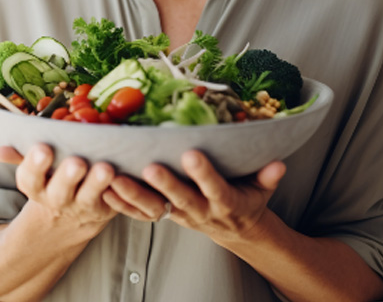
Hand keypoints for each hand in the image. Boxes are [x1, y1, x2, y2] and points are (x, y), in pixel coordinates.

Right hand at [0, 144, 117, 231]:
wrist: (68, 222)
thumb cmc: (51, 182)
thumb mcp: (34, 173)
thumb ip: (21, 157)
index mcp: (36, 188)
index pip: (30, 178)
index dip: (35, 165)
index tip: (43, 148)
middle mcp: (58, 200)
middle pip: (60, 191)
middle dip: (67, 176)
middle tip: (76, 162)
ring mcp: (83, 206)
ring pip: (89, 196)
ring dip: (97, 183)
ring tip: (105, 168)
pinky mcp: (106, 209)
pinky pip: (114, 201)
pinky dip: (119, 190)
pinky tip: (124, 175)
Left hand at [104, 150, 285, 242]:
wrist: (233, 228)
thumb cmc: (245, 200)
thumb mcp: (261, 190)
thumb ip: (267, 176)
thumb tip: (278, 162)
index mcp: (224, 202)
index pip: (215, 188)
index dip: (204, 174)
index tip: (192, 154)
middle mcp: (199, 210)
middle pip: (181, 198)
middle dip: (166, 184)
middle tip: (150, 167)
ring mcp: (178, 215)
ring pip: (153, 207)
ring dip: (133, 194)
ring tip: (115, 177)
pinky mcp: (163, 215)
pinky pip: (138, 213)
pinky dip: (120, 203)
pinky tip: (104, 190)